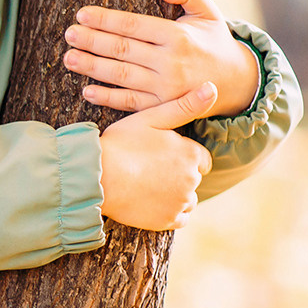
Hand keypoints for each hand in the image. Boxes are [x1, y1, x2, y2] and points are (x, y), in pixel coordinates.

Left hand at [64, 0, 258, 117]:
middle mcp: (171, 63)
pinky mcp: (164, 108)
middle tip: (69, 34)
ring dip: (92, 68)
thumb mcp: (208, 10)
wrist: (236, 81)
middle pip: (123, 50)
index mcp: (178, 36)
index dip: (106, 20)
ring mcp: (166, 89)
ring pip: (122, 76)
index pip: (133, 25)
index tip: (82, 14)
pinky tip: (86, 91)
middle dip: (92, 42)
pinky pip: (131, 103)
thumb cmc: (214, 41)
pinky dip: (107, 98)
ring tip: (69, 58)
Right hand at [98, 83, 216, 231]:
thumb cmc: (120, 144)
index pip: (200, 159)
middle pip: (193, 178)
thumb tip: (212, 87)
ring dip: (174, 194)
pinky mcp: (168, 220)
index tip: (160, 156)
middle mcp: (191, 179)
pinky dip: (169, 212)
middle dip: (177, 175)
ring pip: (187, 198)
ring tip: (146, 185)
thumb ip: (184, 105)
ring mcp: (180, 202)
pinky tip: (150, 201)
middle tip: (148, 169)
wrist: (95, 176)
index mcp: (190, 154)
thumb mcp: (151, 118)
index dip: (182, 156)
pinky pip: (179, 218)